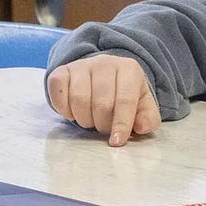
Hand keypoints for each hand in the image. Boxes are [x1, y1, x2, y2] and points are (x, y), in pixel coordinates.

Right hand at [46, 55, 160, 146]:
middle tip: (104, 127)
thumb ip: (148, 117)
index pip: (126, 100)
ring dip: (84, 119)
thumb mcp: (142, 104)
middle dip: (103, 124)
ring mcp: (81, 66)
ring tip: (91, 119)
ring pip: (79, 100)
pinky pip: (58, 94)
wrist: (101, 75)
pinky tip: (74, 112)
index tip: (117, 141)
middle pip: (101, 103)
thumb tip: (142, 127)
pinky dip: (64, 110)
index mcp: (129, 70)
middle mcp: (105, 63)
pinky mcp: (61, 71)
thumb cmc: (123, 94)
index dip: (121, 124)